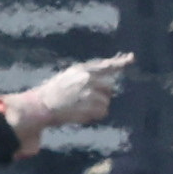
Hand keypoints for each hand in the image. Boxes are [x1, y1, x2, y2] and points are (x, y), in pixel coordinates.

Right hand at [0, 51, 133, 148]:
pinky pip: (102, 112)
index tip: (131, 58)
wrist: (42, 106)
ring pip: (106, 102)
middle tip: (84, 99)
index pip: (105, 65)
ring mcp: (91, 93)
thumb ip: (87, 75)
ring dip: (96, 107)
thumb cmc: (53, 93)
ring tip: (79, 107)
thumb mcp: (69, 76)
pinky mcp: (91, 106)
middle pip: (108, 88)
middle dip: (101, 95)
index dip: (120, 62)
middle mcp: (88, 79)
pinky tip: (81, 113)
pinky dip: (94, 115)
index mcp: (82, 70)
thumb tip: (105, 76)